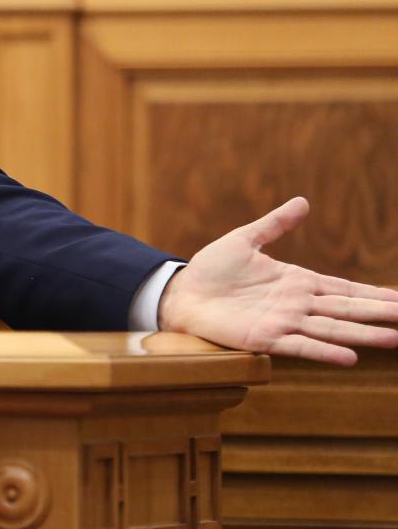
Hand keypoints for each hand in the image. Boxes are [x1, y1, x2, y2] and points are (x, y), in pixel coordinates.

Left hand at [159, 197, 397, 365]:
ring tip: (394, 338)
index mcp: (297, 282)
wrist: (181, 292)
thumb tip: (303, 201)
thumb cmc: (211, 269)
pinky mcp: (264, 338)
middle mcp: (297, 304)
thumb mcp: (245, 239)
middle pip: (346, 310)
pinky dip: (324, 351)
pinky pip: (300, 346)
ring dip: (362, 334)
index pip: (343, 289)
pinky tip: (349, 357)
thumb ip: (275, 223)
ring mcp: (283, 322)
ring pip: (331, 329)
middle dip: (378, 313)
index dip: (372, 294)